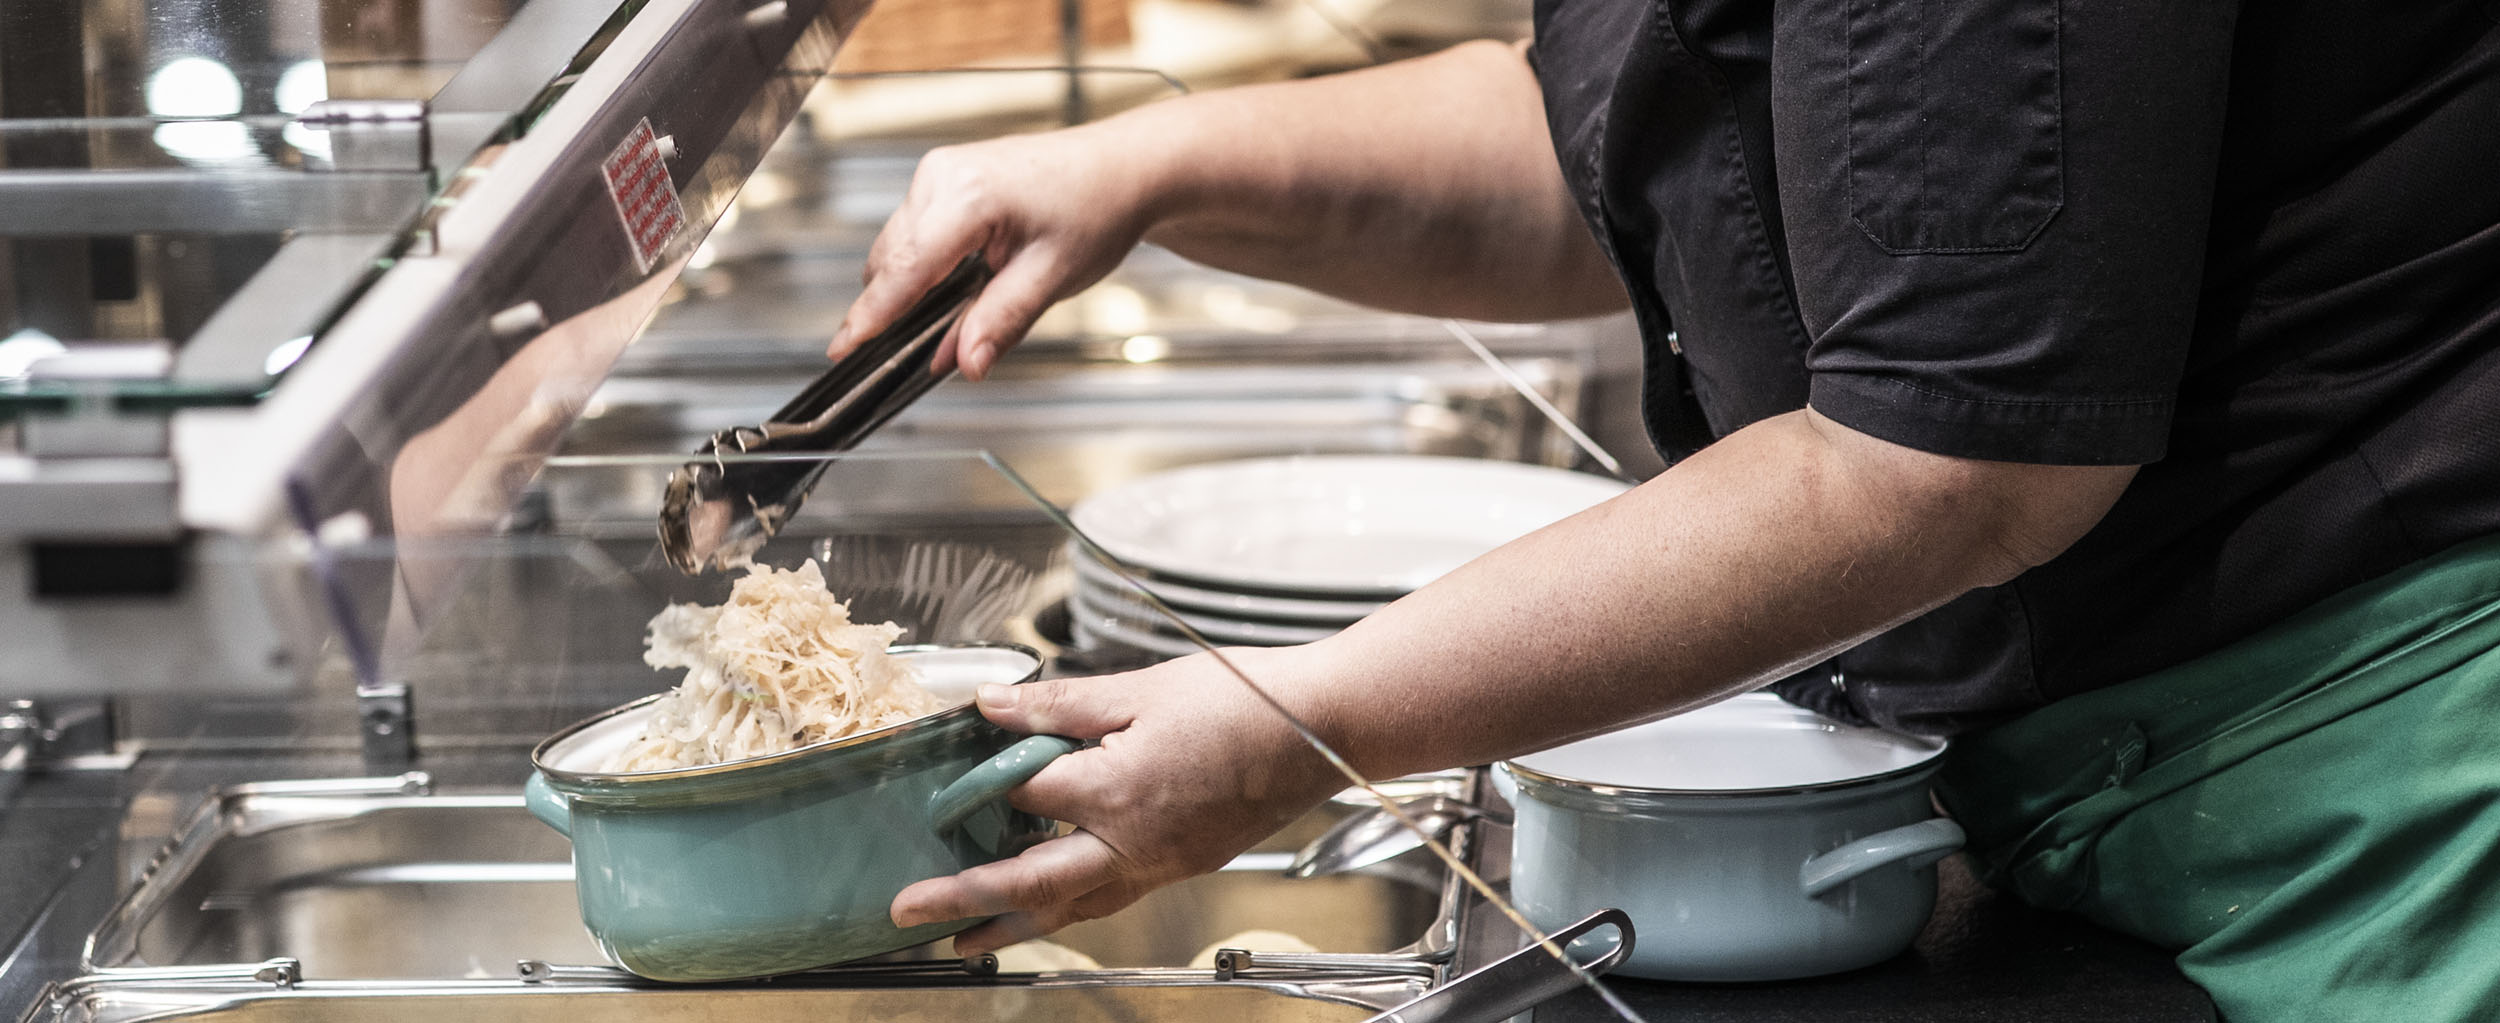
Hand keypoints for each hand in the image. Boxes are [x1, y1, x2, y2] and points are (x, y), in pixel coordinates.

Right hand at [831, 125, 1160, 379]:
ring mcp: (939, 173)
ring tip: (950, 322)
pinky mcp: (943, 179)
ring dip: (910, 289)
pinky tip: (953, 291)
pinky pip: (914, 233)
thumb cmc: (1096, 208)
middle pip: (891, 260)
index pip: (904, 269)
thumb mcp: (1052, 276)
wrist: (1122, 169)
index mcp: (967, 195)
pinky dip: (923, 268)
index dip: (871, 316)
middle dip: (893, 311)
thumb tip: (963, 364)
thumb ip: (1000, 321)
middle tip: (904, 357)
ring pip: (898, 248)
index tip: (844, 350)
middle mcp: (942, 176)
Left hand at [889, 646, 1346, 953]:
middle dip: (962, 899)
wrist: (1324, 729)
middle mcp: (1132, 841)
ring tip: (964, 941)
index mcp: (1115, 789)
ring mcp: (1160, 862)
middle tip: (907, 913)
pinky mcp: (1182, 865)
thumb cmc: (1244, 701)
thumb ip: (1060, 705)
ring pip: (1071, 907)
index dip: (976, 785)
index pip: (1019, 797)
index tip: (939, 779)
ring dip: (1011, 924)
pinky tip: (1049, 908)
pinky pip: (1110, 899)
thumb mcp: (1141, 689)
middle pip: (1030, 884)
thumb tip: (991, 705)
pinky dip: (1066, 910)